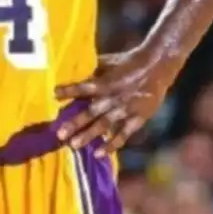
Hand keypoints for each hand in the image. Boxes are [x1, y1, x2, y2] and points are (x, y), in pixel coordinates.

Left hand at [54, 48, 175, 156]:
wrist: (158, 66)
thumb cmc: (131, 61)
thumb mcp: (111, 60)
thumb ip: (94, 68)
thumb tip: (76, 68)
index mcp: (105, 82)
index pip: (84, 87)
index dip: (69, 90)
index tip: (54, 94)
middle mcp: (113, 97)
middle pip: (91, 112)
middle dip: (75, 123)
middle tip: (59, 134)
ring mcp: (125, 109)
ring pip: (104, 125)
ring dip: (89, 135)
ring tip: (74, 146)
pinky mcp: (137, 118)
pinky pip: (123, 134)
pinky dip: (112, 144)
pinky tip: (99, 153)